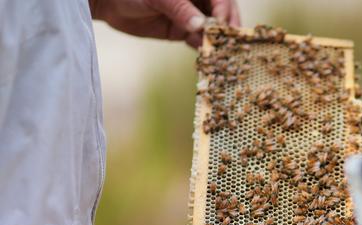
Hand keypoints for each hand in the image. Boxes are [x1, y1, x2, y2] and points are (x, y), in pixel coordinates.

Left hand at [90, 0, 240, 47]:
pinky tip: (208, 59)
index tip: (223, 25)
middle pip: (222, 14)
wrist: (108, 1)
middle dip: (227, 28)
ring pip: (213, 29)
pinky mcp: (183, 32)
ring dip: (218, 42)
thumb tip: (201, 26)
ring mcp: (192, 16)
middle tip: (230, 44)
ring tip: (222, 55)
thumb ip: (179, 9)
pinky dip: (205, 50)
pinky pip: (199, 42)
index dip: (224, 10)